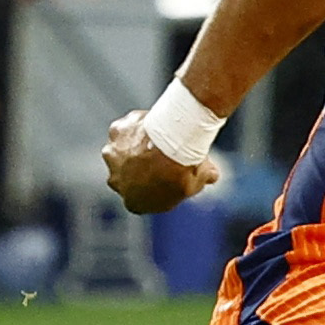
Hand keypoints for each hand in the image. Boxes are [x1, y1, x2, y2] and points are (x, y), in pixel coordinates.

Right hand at [100, 111, 220, 215]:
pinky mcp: (116, 131)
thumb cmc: (184, 169)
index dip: (158, 185)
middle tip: (166, 154)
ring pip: (124, 149)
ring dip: (138, 144)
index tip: (170, 174)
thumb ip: (201, 180)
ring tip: (162, 136)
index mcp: (134, 202)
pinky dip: (139, 124)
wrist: (172, 145)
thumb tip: (212, 175)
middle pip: (130, 173)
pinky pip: (128, 127)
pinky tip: (157, 121)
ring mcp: (112, 156)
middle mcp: (116, 182)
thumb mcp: (197, 182)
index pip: (143, 197)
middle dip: (143, 165)